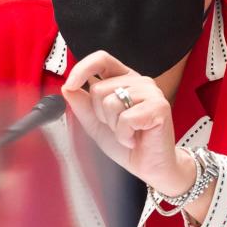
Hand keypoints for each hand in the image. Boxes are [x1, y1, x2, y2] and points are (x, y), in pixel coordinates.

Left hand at [60, 51, 195, 195]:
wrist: (149, 167)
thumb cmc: (127, 144)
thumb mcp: (96, 123)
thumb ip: (81, 105)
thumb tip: (67, 87)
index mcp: (123, 79)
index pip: (101, 59)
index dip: (82, 69)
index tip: (70, 85)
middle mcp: (138, 82)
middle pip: (99, 88)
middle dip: (100, 114)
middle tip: (116, 126)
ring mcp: (151, 92)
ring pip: (111, 102)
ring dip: (113, 126)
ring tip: (126, 133)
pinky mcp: (159, 107)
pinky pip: (126, 118)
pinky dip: (124, 135)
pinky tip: (133, 139)